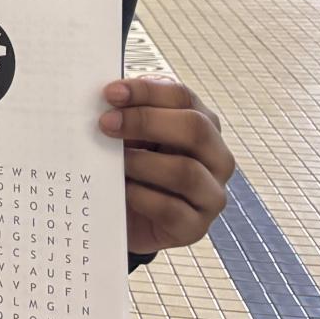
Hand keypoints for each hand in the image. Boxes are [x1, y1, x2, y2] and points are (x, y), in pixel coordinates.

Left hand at [99, 76, 234, 251]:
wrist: (126, 219)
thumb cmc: (131, 168)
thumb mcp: (129, 137)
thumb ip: (124, 116)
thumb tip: (103, 101)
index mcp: (201, 124)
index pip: (183, 96)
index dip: (147, 91)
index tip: (110, 92)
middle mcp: (215, 157)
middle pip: (195, 128)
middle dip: (146, 121)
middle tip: (105, 123)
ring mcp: (210, 194)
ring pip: (186, 171)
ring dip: (142, 162)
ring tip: (114, 162)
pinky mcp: (195, 227)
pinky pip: (172, 210)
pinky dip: (142, 198)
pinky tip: (122, 191)